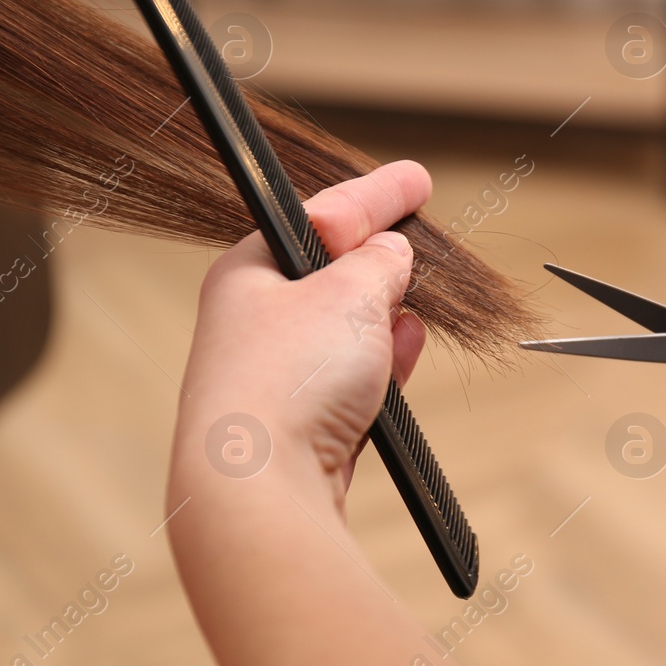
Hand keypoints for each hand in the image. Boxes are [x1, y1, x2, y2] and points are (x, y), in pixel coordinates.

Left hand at [170, 161, 430, 514]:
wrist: (260, 486)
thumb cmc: (287, 377)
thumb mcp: (347, 292)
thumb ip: (378, 262)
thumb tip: (390, 252)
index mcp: (247, 272)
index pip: (318, 217)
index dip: (373, 195)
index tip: (416, 179)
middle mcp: (252, 324)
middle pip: (327, 275)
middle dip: (377, 257)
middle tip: (418, 232)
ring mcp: (273, 380)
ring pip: (342, 332)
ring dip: (384, 315)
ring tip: (415, 303)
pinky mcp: (298, 430)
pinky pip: (349, 383)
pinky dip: (381, 364)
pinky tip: (405, 349)